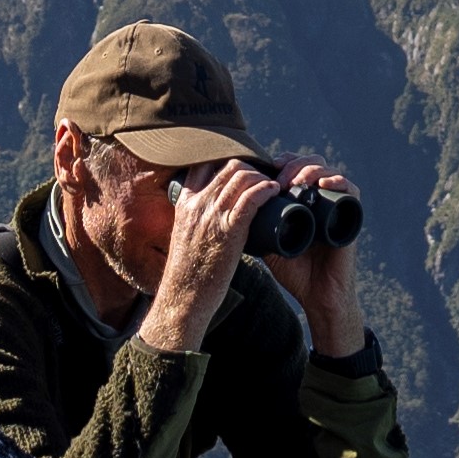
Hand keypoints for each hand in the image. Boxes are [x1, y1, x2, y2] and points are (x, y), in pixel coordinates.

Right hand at [139, 160, 271, 354]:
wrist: (184, 297)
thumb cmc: (188, 272)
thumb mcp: (186, 236)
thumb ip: (198, 220)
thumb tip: (216, 214)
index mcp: (185, 203)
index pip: (205, 164)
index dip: (227, 160)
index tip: (245, 169)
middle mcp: (197, 204)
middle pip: (228, 166)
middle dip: (252, 167)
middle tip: (266, 177)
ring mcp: (212, 216)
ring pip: (241, 177)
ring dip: (262, 177)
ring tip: (274, 185)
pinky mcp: (228, 231)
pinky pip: (250, 198)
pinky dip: (265, 190)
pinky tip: (275, 191)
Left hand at [257, 157, 369, 359]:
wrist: (318, 296)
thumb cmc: (295, 272)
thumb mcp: (268, 243)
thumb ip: (254, 227)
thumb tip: (229, 209)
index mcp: (303, 201)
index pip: (295, 166)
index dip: (283, 161)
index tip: (266, 167)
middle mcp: (321, 199)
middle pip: (311, 163)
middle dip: (294, 164)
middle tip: (278, 176)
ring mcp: (337, 207)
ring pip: (328, 171)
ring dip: (310, 170)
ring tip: (296, 182)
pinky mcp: (351, 217)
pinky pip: (351, 190)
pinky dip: (339, 182)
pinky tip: (324, 184)